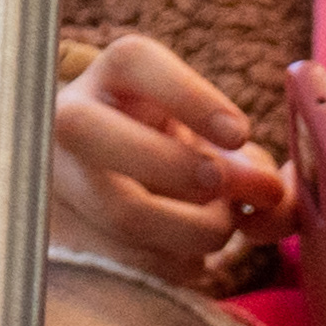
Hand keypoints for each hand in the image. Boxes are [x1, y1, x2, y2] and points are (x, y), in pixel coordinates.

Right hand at [47, 33, 285, 280]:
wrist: (131, 194)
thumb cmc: (187, 159)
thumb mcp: (221, 150)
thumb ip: (252, 167)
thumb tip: (271, 193)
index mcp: (116, 76)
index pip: (135, 62)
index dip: (189, 96)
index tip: (238, 134)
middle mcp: (69, 116)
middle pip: (87, 129)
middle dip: (167, 162)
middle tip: (219, 184)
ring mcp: (54, 175)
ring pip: (117, 207)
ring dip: (190, 228)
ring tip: (220, 224)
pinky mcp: (62, 233)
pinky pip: (126, 258)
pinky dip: (175, 263)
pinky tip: (189, 253)